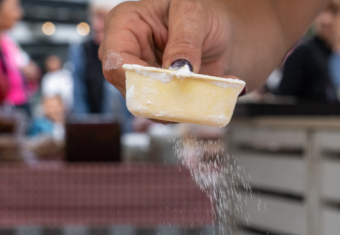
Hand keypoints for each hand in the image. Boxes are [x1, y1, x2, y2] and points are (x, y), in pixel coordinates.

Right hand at [98, 0, 330, 96]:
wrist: (224, 35)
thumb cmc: (203, 16)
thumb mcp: (195, 15)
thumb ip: (185, 40)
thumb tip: (177, 70)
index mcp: (124, 26)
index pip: (115, 62)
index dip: (136, 79)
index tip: (168, 84)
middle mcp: (127, 55)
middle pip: (130, 91)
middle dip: (162, 96)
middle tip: (195, 89)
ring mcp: (142, 80)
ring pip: (150, 107)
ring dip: (180, 104)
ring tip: (208, 84)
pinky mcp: (160, 98)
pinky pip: (169, 113)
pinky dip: (190, 108)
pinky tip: (210, 91)